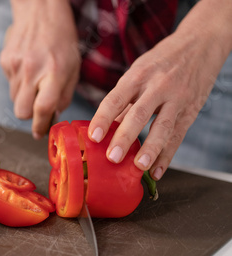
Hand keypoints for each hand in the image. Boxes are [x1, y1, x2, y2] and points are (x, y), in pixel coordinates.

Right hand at [0, 0, 80, 138]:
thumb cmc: (61, 38)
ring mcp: (16, 65)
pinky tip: (27, 67)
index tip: (40, 133)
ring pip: (15, 99)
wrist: (40, 11)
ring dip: (24, 97)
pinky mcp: (5, 61)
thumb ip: (64, 95)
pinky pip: (10, 83)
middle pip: (22, 111)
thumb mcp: (73, 67)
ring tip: (35, 79)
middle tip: (38, 108)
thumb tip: (53, 116)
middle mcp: (33, 69)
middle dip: (29, 115)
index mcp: (54, 72)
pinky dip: (18, 82)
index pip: (43, 108)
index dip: (40, 126)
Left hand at [88, 0, 231, 179]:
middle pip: (139, 114)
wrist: (201, 44)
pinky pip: (178, 136)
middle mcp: (157, 86)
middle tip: (112, 157)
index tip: (93, 136)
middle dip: (125, 137)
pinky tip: (157, 171)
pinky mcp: (190, 110)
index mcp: (137, 75)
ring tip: (139, 167)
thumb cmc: (161, 61)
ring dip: (150, 149)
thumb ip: (122, 101)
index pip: (116, 98)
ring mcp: (176, 98)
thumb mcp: (138, 72)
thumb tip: (104, 129)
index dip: (103, 118)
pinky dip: (167, 155)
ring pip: (162, 127)